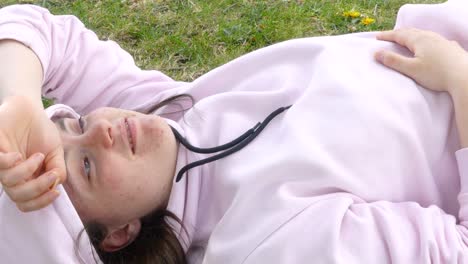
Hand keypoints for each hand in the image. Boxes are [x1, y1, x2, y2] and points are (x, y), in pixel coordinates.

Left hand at [0, 96, 65, 211]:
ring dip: (28, 171)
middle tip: (52, 174)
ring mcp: (1, 163)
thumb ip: (58, 169)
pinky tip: (19, 154)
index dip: (40, 203)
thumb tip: (55, 184)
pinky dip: (10, 163)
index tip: (56, 193)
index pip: (26, 202)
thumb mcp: (56, 152)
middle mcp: (12, 174)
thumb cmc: (41, 131)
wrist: (30, 110)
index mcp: (27, 178)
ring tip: (39, 155)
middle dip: (38, 189)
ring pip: (9, 182)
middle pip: (18, 197)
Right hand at [375, 28, 467, 94]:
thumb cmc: (436, 74)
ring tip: (406, 38)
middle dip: (398, 33)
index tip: (377, 37)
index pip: (399, 35)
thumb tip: (376, 53)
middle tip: (389, 36)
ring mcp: (442, 41)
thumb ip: (393, 61)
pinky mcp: (450, 47)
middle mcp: (431, 37)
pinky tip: (429, 44)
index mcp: (419, 40)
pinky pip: (434, 39)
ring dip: (412, 35)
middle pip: (412, 32)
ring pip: (424, 34)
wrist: (464, 77)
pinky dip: (425, 40)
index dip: (387, 36)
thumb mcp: (411, 69)